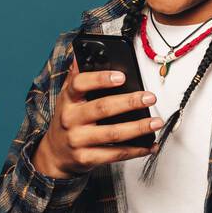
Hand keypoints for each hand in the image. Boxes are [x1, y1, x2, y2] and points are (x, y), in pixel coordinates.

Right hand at [34, 54, 162, 175]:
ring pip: (112, 134)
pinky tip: (150, 145)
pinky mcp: (87, 158)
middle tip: (149, 97)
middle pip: (102, 108)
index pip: (80, 84)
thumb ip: (76, 76)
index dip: (100, 79)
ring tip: (156, 122)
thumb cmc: (68, 121)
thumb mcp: (67, 97)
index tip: (121, 76)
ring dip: (138, 128)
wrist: (55, 154)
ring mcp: (78, 140)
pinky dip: (136, 150)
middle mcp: (71, 119)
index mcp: (68, 100)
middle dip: (129, 102)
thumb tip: (81, 54)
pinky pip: (115, 154)